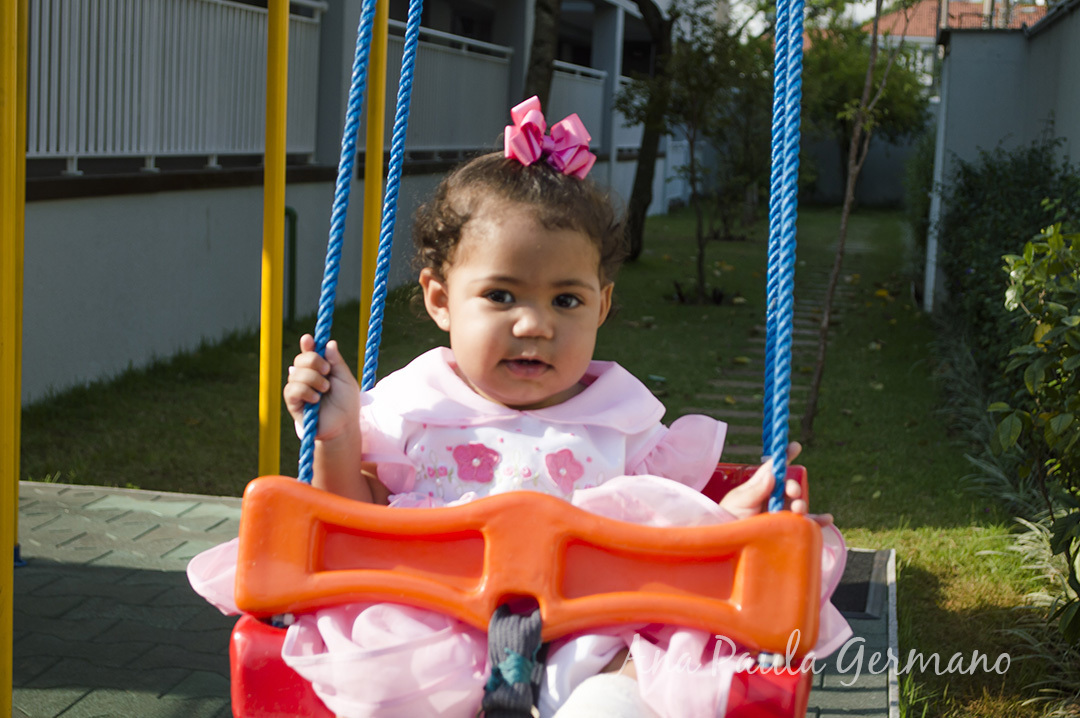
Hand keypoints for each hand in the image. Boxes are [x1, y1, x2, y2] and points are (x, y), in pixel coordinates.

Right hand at [283, 335, 359, 441]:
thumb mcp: (345, 379)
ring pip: (296, 373)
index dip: (307, 344)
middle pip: (300, 359)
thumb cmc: (346, 403)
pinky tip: (316, 399)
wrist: (343, 425)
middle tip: (327, 371)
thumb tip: (329, 343)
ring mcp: (298, 389)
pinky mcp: (292, 402)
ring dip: (313, 379)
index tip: (308, 339)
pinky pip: (292, 389)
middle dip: (314, 361)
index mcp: (319, 369)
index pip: (309, 352)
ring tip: (325, 390)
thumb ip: (336, 361)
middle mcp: (306, 376)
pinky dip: (306, 391)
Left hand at [718, 442, 832, 525]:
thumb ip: (755, 490)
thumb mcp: (738, 502)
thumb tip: (772, 474)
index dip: (784, 457)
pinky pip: (804, 524)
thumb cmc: (728, 519)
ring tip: (799, 509)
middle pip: (789, 486)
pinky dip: (817, 521)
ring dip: (802, 503)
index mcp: (759, 487)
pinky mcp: (786, 529)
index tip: (795, 446)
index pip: (774, 469)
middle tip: (792, 492)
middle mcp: (772, 498)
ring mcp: (780, 514)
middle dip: (793, 486)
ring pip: (798, 503)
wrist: (728, 545)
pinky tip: (826, 519)